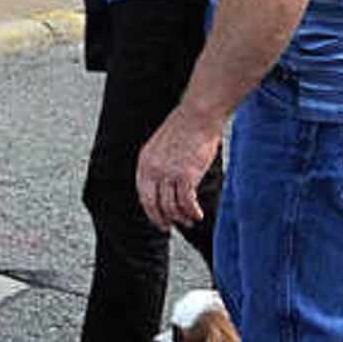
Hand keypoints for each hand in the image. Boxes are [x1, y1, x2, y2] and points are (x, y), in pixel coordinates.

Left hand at [135, 102, 225, 231]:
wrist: (198, 115)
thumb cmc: (185, 126)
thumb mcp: (161, 144)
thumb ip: (159, 163)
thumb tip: (164, 184)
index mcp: (144, 162)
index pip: (143, 194)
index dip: (151, 210)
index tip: (158, 218)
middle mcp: (153, 170)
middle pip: (154, 205)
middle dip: (162, 219)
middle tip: (169, 226)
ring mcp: (169, 174)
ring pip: (172, 207)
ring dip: (181, 217)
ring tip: (189, 220)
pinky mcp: (186, 176)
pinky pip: (187, 203)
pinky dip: (193, 212)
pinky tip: (198, 215)